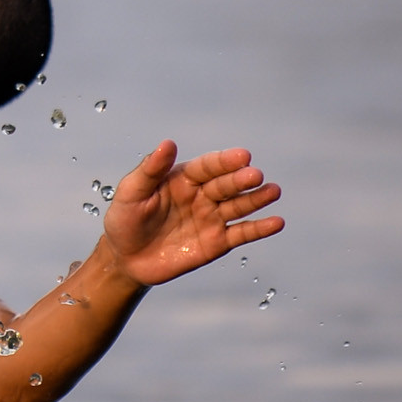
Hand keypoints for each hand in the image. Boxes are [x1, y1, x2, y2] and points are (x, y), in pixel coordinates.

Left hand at [100, 141, 282, 287]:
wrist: (125, 259)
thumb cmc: (125, 219)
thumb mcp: (131, 192)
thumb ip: (150, 169)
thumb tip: (169, 143)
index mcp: (182, 178)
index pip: (207, 167)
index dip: (224, 161)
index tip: (242, 156)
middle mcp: (201, 195)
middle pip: (225, 185)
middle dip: (241, 180)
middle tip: (256, 176)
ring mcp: (211, 218)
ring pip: (238, 206)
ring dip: (257, 199)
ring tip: (273, 191)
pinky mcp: (217, 242)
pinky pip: (241, 233)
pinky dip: (259, 229)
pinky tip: (276, 222)